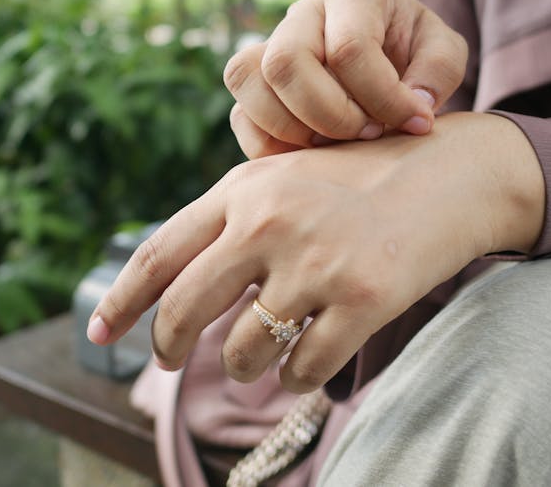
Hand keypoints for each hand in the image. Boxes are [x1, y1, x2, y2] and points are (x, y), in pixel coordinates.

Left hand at [86, 113, 543, 392]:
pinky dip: (295, 378)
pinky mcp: (362, 299)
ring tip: (260, 357)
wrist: (451, 172)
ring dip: (244, 365)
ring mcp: (316, 263)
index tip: (99, 332)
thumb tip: (176, 283)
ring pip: (243, 351)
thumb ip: (231, 217)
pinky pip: (302, 368)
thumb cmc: (362, 177)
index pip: (160, 253)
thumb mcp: (286, 176)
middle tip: (170, 361)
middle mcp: (270, 223)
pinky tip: (304, 365)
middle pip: (185, 311)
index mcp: (244, 190)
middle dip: (168, 347)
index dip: (123, 299)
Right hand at [224, 0, 467, 158]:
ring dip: (294, 128)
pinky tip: (314, 152)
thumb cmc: (416, 53)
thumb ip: (439, 71)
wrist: (390, 59)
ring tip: (338, 143)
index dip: (383, 97)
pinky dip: (272, 146)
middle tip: (369, 134)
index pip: (351, 47)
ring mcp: (270, 45)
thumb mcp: (444, 52)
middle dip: (330, 115)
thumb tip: (413, 105)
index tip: (415, 122)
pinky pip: (240, 116)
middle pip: (285, 62)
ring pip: (247, 80)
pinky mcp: (253, 85)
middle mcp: (303, 11)